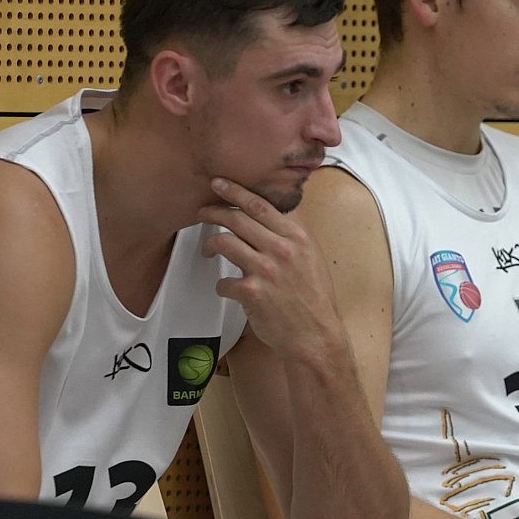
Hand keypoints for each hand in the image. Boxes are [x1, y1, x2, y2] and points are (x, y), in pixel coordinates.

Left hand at [198, 176, 345, 362]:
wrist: (316, 335)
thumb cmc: (314, 299)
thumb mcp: (312, 259)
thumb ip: (291, 238)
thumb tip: (269, 220)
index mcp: (298, 237)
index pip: (261, 206)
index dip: (236, 192)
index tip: (220, 184)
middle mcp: (282, 249)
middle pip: (237, 219)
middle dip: (213, 211)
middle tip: (202, 212)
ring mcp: (266, 270)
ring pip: (224, 243)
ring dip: (210, 244)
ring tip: (208, 249)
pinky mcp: (251, 293)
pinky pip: (223, 281)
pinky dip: (222, 285)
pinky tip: (229, 289)